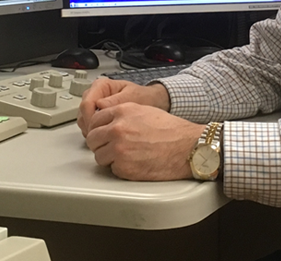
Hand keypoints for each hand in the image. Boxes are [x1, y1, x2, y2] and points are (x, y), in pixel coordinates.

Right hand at [77, 79, 169, 135]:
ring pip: (83, 121)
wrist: (151, 103)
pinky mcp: (96, 116)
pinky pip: (88, 126)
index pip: (87, 103)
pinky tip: (105, 137)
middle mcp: (95, 94)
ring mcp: (94, 106)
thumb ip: (116, 101)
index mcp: (101, 86)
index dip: (91, 119)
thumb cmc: (144, 98)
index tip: (99, 130)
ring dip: (91, 131)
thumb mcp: (132, 97)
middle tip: (103, 137)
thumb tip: (100, 105)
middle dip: (91, 127)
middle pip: (82, 113)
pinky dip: (94, 133)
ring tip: (105, 138)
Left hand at [84, 102, 204, 180]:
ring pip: (99, 156)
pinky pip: (112, 169)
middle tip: (111, 147)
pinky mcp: (124, 167)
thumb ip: (121, 114)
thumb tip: (107, 121)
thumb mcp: (143, 111)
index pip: (94, 121)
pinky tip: (133, 163)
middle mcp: (117, 129)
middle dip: (100, 144)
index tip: (102, 134)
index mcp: (121, 112)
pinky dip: (120, 168)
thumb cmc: (171, 130)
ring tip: (125, 156)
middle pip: (92, 139)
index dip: (99, 129)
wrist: (187, 147)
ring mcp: (119, 149)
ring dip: (109, 158)